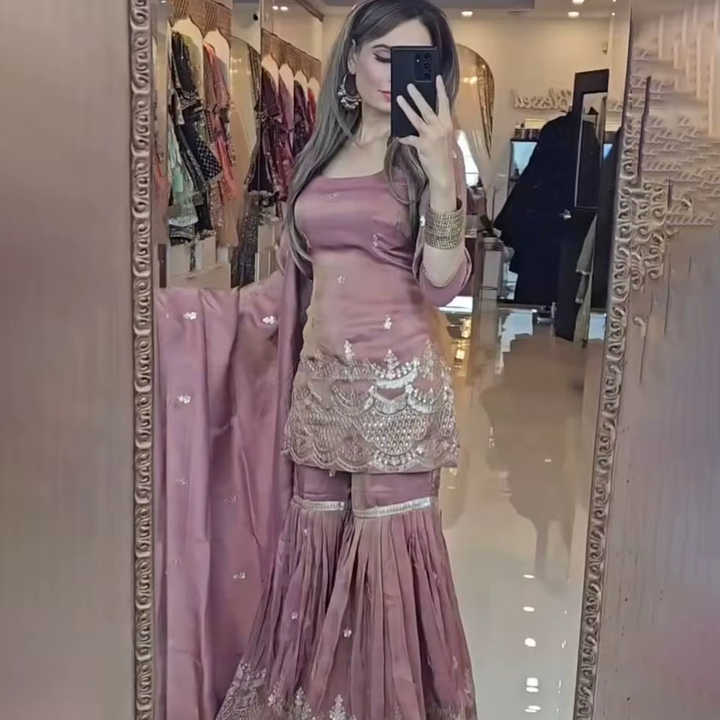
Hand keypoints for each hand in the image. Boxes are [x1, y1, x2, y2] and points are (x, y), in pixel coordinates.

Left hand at [396, 75, 455, 191]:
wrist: (443, 172)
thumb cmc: (444, 155)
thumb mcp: (446, 137)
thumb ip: (440, 125)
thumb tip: (430, 115)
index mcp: (448, 123)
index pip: (444, 103)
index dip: (441, 89)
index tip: (437, 78)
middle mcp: (440, 127)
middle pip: (427, 108)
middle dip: (417, 96)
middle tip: (409, 86)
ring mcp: (431, 136)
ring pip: (416, 119)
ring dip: (406, 108)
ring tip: (399, 99)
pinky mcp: (423, 145)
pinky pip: (409, 139)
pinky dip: (404, 137)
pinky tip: (399, 136)